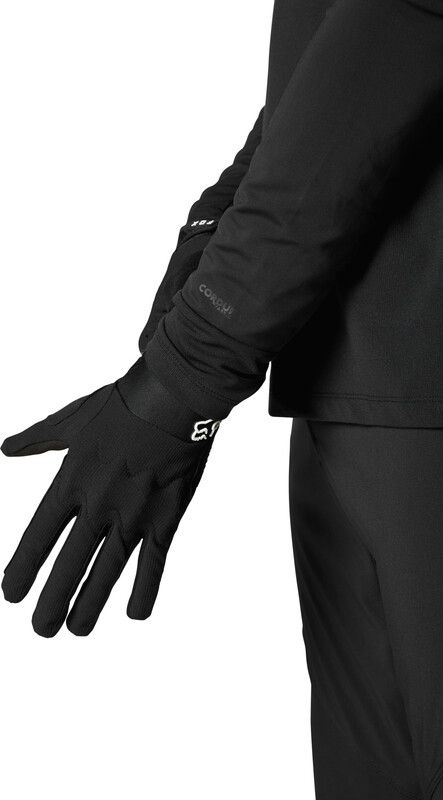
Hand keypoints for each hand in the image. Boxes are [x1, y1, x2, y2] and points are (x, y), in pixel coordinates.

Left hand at [1, 359, 218, 636]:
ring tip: (76, 630)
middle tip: (41, 629)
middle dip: (53, 601)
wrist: (174, 398)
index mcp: (71, 481)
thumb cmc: (121, 405)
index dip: (23, 569)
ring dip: (90, 605)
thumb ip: (37, 439)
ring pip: (107, 572)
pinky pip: (153, 563)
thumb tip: (6, 448)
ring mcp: (133, 515)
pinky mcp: (166, 518)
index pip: (38, 537)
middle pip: (69, 565)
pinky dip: (144, 590)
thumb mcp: (71, 420)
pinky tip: (134, 613)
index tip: (12, 594)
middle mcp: (98, 505)